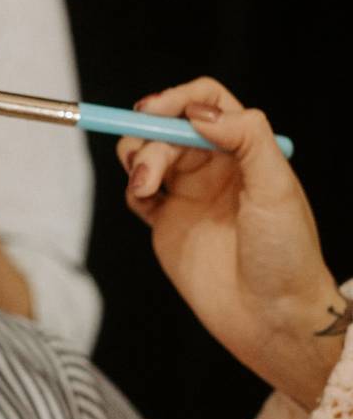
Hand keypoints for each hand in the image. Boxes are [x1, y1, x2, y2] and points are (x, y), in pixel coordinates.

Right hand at [116, 76, 343, 408]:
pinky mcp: (165, 221)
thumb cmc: (286, 257)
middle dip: (149, 139)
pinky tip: (145, 203)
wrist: (269, 319)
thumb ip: (246, 139)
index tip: (153, 110)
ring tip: (143, 189)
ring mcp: (187, 194)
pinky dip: (132, 189)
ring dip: (136, 160)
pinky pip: (136, 190)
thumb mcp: (278, 189)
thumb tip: (201, 113)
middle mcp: (214, 167)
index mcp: (244, 152)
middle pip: (166, 127)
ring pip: (146, 153)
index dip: (176, 99)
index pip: (205, 103)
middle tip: (146, 170)